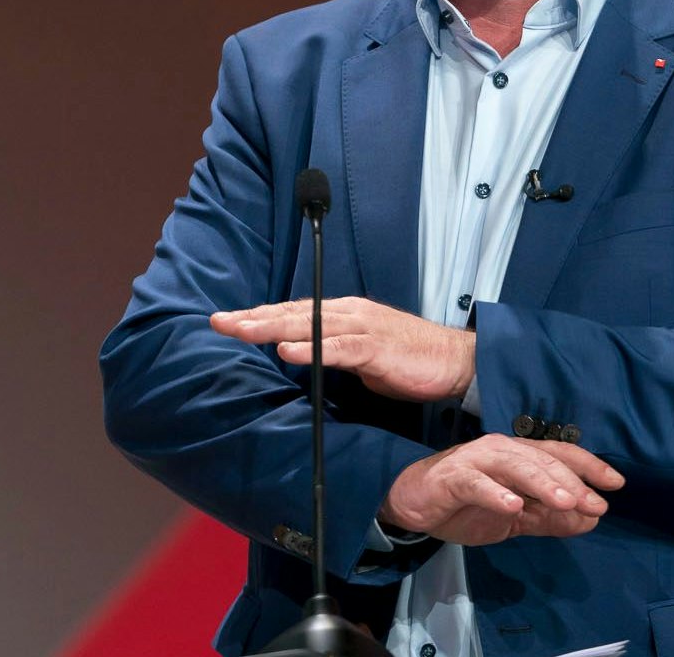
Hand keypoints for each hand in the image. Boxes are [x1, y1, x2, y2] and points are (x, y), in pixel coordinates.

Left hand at [211, 296, 474, 402]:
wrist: (455, 361)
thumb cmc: (408, 359)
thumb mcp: (361, 354)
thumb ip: (331, 351)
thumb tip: (302, 357)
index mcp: (343, 314)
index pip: (293, 312)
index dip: (259, 316)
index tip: (226, 320)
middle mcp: (348, 313)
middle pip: (292, 313)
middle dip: (253, 318)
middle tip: (217, 321)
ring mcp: (362, 327)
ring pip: (309, 324)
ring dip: (271, 328)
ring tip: (241, 331)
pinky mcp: (377, 347)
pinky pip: (338, 348)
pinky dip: (311, 349)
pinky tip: (287, 352)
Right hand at [379, 434, 625, 545]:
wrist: (413, 505)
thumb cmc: (466, 505)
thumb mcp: (515, 517)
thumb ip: (550, 517)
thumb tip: (591, 519)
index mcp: (519, 456)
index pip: (560, 455)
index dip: (588, 466)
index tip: (616, 484)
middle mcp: (502, 450)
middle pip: (543, 460)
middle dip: (571, 481)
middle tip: (595, 503)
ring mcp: (477, 460)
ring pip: (516, 466)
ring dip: (543, 483)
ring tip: (565, 501)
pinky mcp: (453, 478)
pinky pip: (477, 484)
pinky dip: (495, 494)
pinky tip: (513, 506)